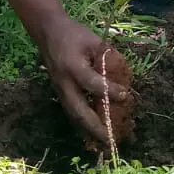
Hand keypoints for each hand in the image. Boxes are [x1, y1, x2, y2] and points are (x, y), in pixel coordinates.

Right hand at [36, 14, 128, 148]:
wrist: (48, 32)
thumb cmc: (73, 34)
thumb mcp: (93, 40)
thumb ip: (107, 57)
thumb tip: (124, 75)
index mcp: (73, 67)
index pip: (91, 83)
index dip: (108, 91)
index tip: (125, 96)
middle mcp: (64, 82)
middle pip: (78, 110)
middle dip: (94, 127)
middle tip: (110, 140)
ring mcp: (59, 89)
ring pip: (73, 115)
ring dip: (88, 130)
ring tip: (104, 142)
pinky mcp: (60, 92)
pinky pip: (71, 111)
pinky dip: (82, 123)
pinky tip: (93, 131)